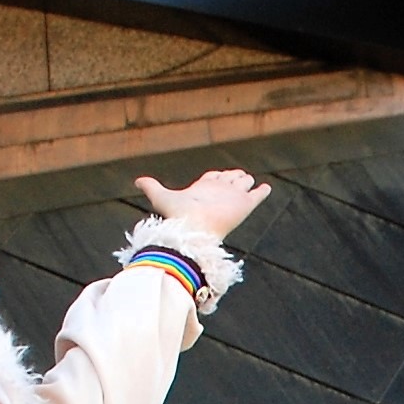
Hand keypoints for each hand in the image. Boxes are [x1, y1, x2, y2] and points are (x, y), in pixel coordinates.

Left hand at [134, 168, 269, 242]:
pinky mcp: (244, 205)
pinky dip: (262, 191)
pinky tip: (266, 188)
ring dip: (246, 181)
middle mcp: (219, 193)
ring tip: (249, 179)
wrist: (193, 229)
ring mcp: (233, 198)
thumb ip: (151, 187)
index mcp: (202, 190)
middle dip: (233, 177)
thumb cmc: (178, 215)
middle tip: (239, 175)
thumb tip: (137, 181)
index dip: (216, 175)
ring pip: (243, 184)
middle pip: (229, 180)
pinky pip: (257, 195)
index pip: (212, 179)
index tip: (219, 174)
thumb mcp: (161, 196)